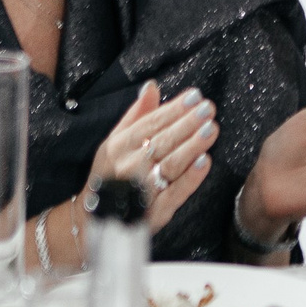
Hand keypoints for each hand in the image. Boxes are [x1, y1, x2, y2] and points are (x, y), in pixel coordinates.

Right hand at [91, 81, 216, 231]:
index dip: (174, 109)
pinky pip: (174, 193)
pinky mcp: (154, 212)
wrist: (94, 220)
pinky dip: (189, 178)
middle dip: (187, 124)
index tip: (195, 96)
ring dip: (191, 147)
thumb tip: (152, 86)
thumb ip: (137, 115)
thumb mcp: (116, 141)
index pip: (150, 123)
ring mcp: (140, 190)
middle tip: (208, 109)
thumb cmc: (111, 173)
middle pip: (162, 142)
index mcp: (119, 146)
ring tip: (211, 129)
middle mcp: (128, 167)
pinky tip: (204, 162)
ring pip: (169, 165)